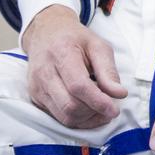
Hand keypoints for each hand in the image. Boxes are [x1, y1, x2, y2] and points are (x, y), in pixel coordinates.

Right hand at [21, 4, 126, 128]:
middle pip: (70, 105)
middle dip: (94, 112)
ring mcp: (37, 88)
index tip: (114, 110)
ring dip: (86, 119)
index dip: (98, 101)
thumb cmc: (76, 39)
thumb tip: (119, 94)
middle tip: (111, 109)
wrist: (47, 35)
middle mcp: (44, 73)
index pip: (78, 86)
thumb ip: (108, 70)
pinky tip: (89, 110)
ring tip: (101, 110)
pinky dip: (76, 118)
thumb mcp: (98, 45)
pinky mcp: (36, 98)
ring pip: (63, 116)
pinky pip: (57, 117)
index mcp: (62, 54)